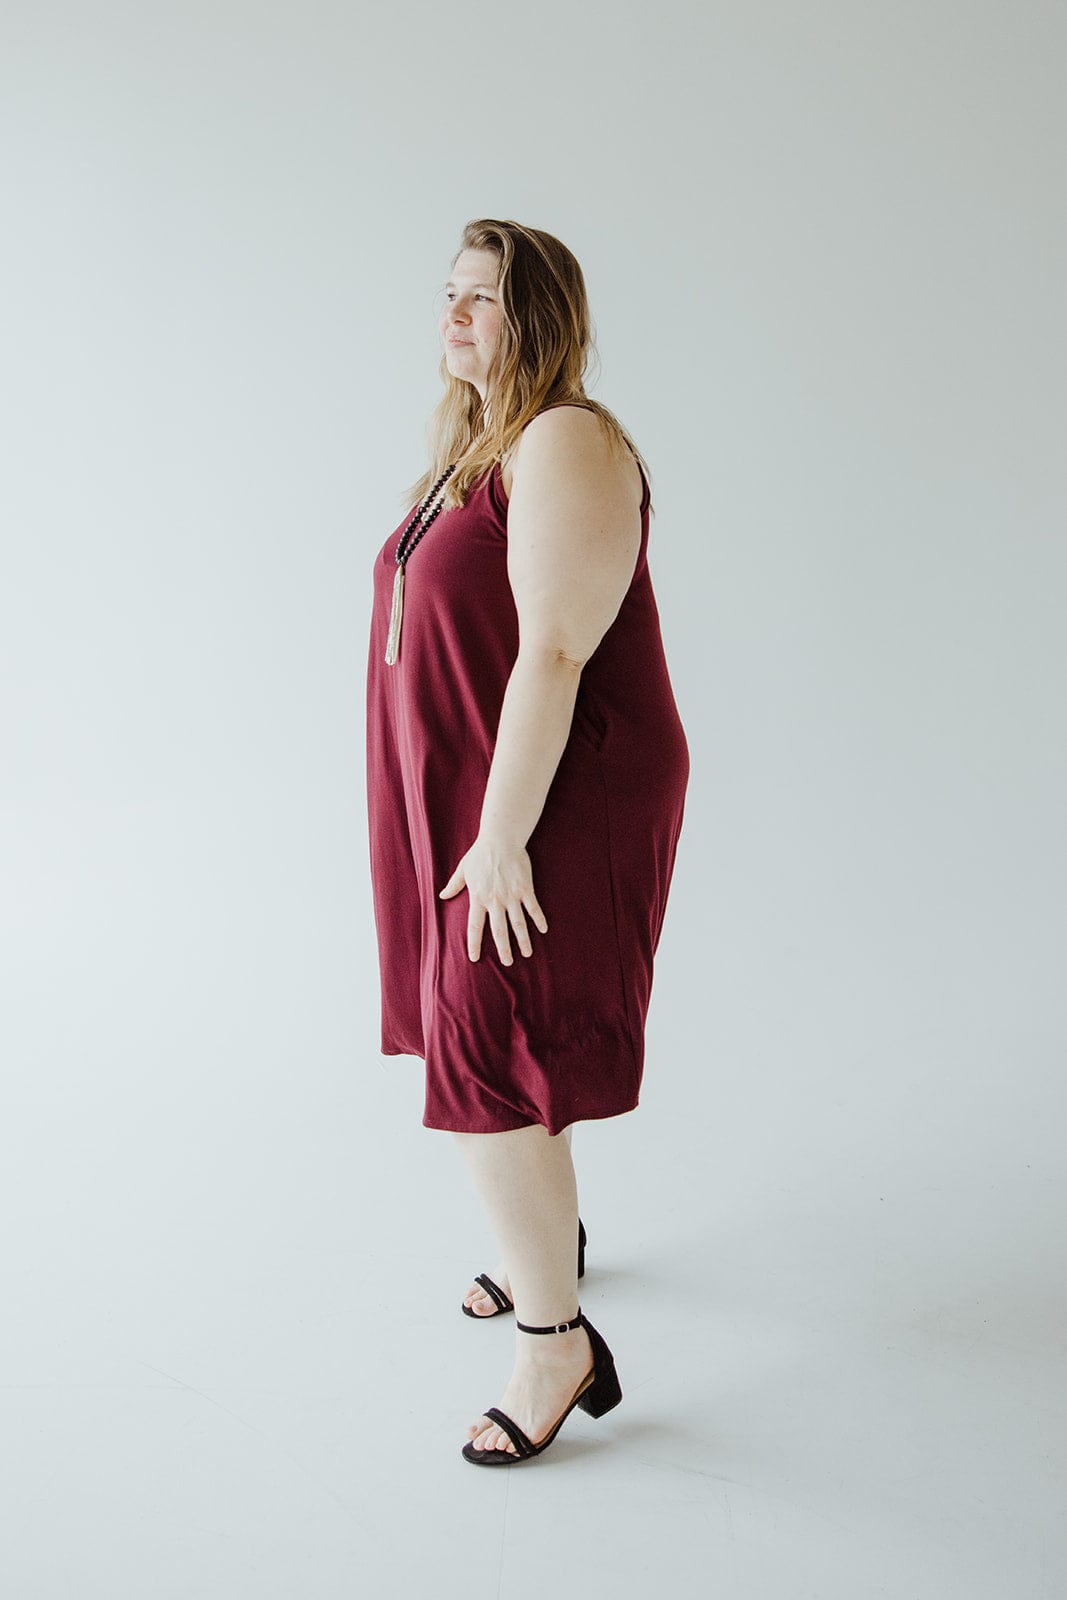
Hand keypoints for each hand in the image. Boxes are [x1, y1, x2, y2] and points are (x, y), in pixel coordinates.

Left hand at [439, 836, 548, 964]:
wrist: (501, 838)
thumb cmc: (480, 853)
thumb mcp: (463, 869)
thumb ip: (454, 885)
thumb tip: (442, 895)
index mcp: (478, 897)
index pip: (475, 926)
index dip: (474, 943)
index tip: (474, 958)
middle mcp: (495, 900)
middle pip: (499, 930)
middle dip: (504, 948)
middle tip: (508, 963)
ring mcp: (512, 895)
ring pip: (518, 923)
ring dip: (523, 940)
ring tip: (527, 954)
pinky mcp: (525, 888)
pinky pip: (533, 907)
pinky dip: (539, 919)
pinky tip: (544, 930)